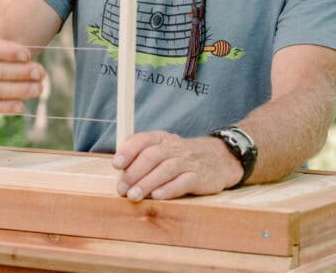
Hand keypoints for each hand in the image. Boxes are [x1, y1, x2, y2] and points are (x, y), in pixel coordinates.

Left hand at [112, 131, 242, 200]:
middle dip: (133, 173)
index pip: (142, 140)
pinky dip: (169, 189)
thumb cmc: (182, 157)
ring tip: (133, 196)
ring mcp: (188, 162)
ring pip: (165, 170)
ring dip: (146, 183)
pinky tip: (157, 196)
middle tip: (121, 189)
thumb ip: (142, 157)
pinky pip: (183, 182)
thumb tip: (120, 173)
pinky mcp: (200, 177)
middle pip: (151, 156)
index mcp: (161, 139)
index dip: (128, 151)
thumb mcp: (164, 149)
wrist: (219, 159)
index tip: (116, 164)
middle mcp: (174, 147)